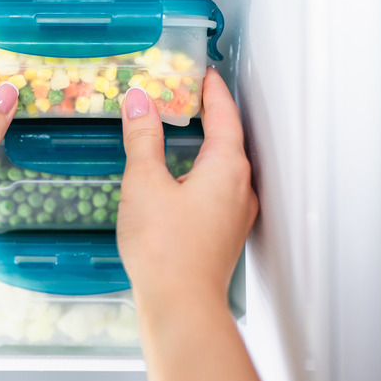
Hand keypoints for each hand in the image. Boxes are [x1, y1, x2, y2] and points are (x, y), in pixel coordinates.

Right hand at [116, 68, 256, 304]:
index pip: (225, 115)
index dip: (213, 91)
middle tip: (188, 98)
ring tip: (181, 135)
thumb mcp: (144, 183)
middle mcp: (240, 189)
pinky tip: (180, 182)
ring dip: (205, 147)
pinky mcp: (224, 235)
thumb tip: (140, 102)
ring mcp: (236, 215)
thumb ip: (142, 138)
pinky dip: (201, 174)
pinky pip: (218, 192)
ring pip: (224, 168)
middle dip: (209, 117)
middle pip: (229, 140)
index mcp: (227, 167)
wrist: (180, 306)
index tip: (204, 74)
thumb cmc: (165, 248)